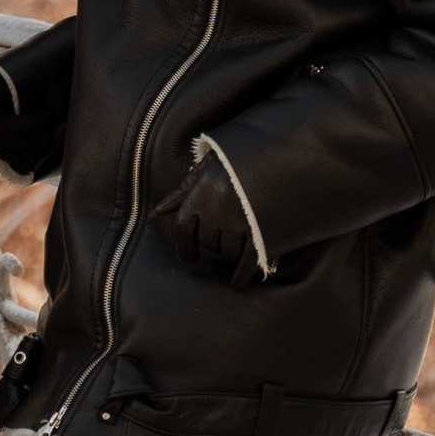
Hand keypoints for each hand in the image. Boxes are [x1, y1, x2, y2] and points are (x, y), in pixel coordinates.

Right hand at [0, 63, 65, 180]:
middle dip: (28, 135)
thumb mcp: (14, 77)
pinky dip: (28, 163)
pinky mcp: (19, 147)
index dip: (16, 127)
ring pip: (7, 156)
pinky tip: (42, 151)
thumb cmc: (38, 69)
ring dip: (32, 148)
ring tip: (50, 130)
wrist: (60, 71)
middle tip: (50, 116)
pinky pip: (16, 165)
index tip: (45, 115)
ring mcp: (5, 136)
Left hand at [148, 156, 268, 289]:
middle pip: (208, 242)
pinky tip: (239, 281)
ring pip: (227, 253)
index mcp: (200, 194)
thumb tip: (157, 213)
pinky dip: (242, 274)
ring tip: (240, 242)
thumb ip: (182, 193)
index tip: (189, 260)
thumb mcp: (206, 169)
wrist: (277, 154)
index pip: (182, 229)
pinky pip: (247, 261)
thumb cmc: (237, 163)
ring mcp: (239, 222)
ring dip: (231, 252)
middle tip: (226, 235)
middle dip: (214, 242)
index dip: (183, 247)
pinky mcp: (260, 231)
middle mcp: (216, 210)